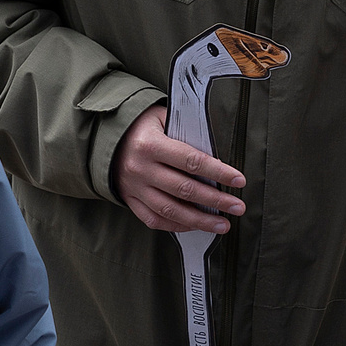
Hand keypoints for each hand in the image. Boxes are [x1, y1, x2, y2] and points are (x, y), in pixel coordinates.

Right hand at [112, 105, 246, 233]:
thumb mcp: (164, 119)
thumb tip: (217, 158)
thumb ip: (187, 135)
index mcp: (151, 145)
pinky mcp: (130, 200)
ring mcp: (134, 188)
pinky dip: (177, 226)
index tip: (238, 180)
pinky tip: (196, 226)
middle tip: (238, 207)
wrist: (107, 137)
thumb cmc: (144, 126)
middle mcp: (141, 169)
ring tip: (223, 224)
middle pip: (185, 190)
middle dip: (216, 201)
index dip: (218, 173)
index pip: (191, 162)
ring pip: (171, 211)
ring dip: (200, 221)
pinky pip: (154, 220)